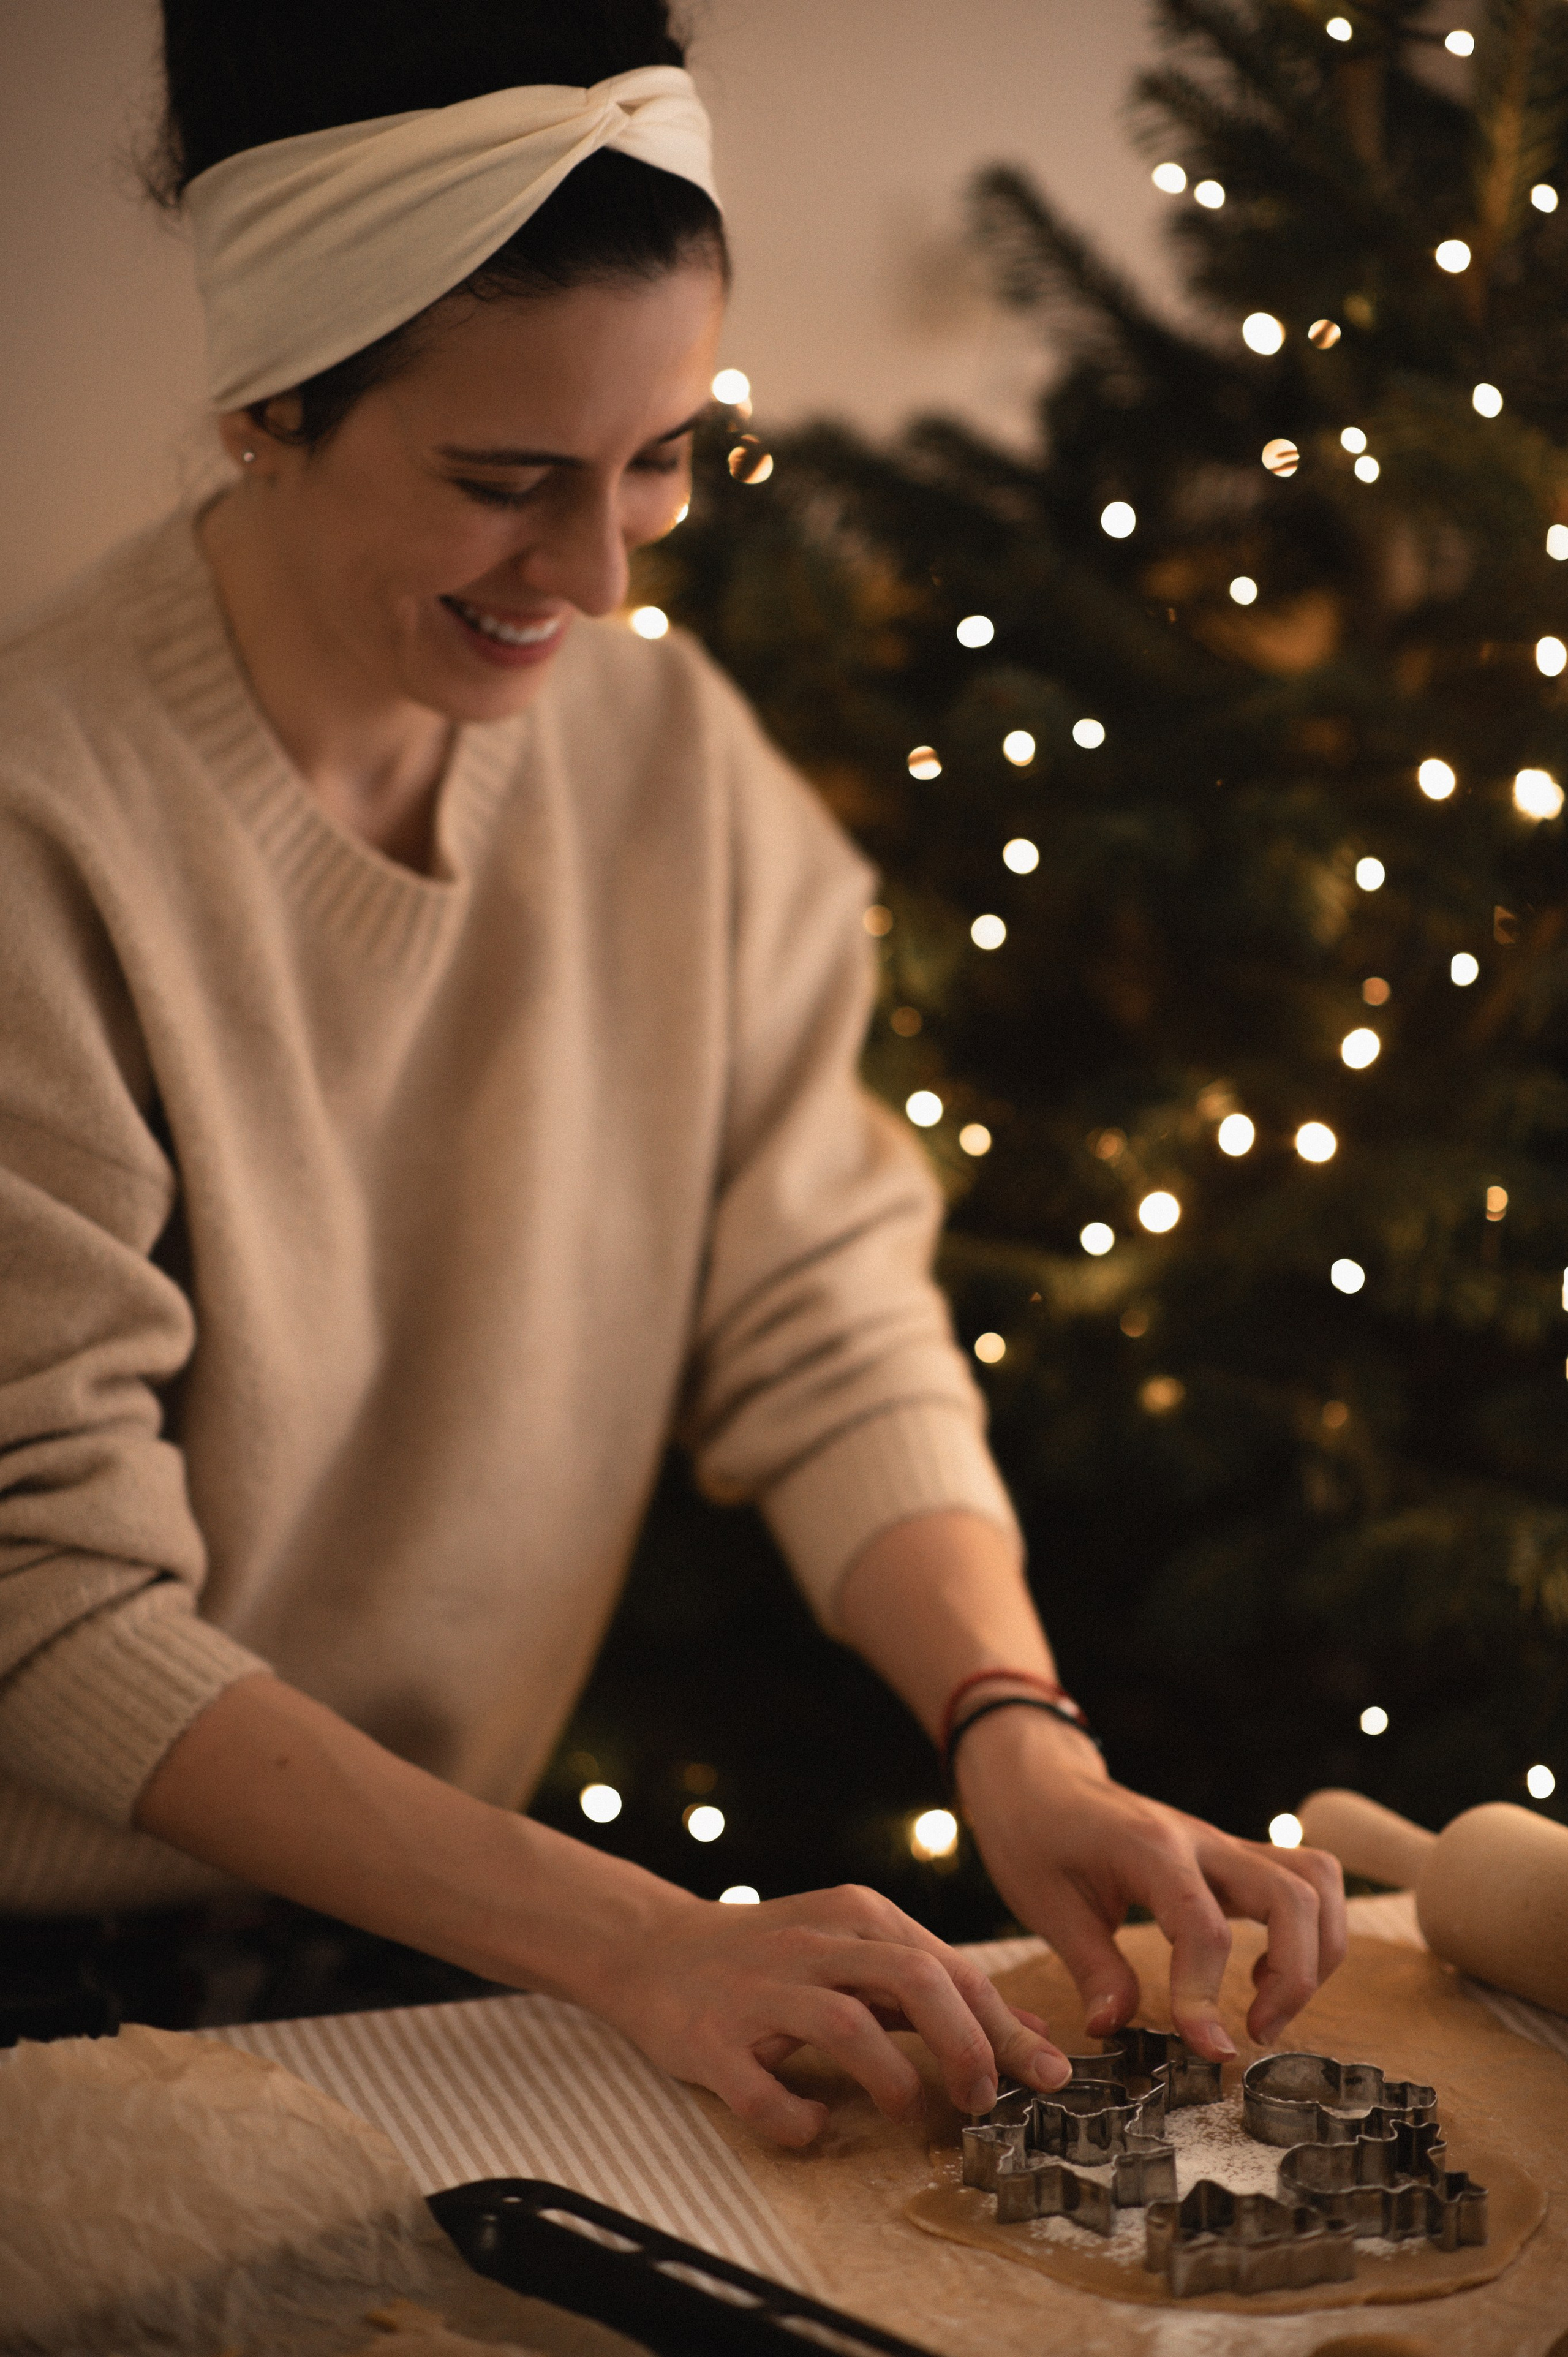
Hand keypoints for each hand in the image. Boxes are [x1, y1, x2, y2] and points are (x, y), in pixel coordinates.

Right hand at [584, 1879, 1075, 2146]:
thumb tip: (1029, 2032)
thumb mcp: (859, 1953)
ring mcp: (761, 1991)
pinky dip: (794, 2117)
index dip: (1004, 2025)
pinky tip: (812, 2127)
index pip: (948, 1965)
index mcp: (855, 1916)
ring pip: (844, 2023)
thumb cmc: (776, 1958)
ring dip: (893, 2077)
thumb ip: (938, 1986)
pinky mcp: (713, 2039)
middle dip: (964, 2044)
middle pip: (911, 1978)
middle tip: (983, 2099)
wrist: (656, 1949)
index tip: (1045, 2075)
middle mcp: (813, 1944)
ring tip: (912, 2113)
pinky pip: (760, 2088)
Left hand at [954, 1704, 1346, 2058]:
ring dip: (1317, 1949)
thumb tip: (1114, 2029)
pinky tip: (1261, 1969)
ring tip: (1269, 2003)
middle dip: (1296, 1975)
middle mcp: (1201, 1840)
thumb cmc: (1034, 1833)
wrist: (1037, 1777)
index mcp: (1151, 1851)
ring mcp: (1221, 1843)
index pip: (1204, 1929)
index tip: (1207, 2050)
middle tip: (1257, 2032)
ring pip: (1315, 1878)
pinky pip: (1299, 1877)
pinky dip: (1307, 1928)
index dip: (1208, 1997)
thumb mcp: (1045, 1904)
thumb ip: (1090, 1967)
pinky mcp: (1229, 1855)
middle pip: (1293, 1895)